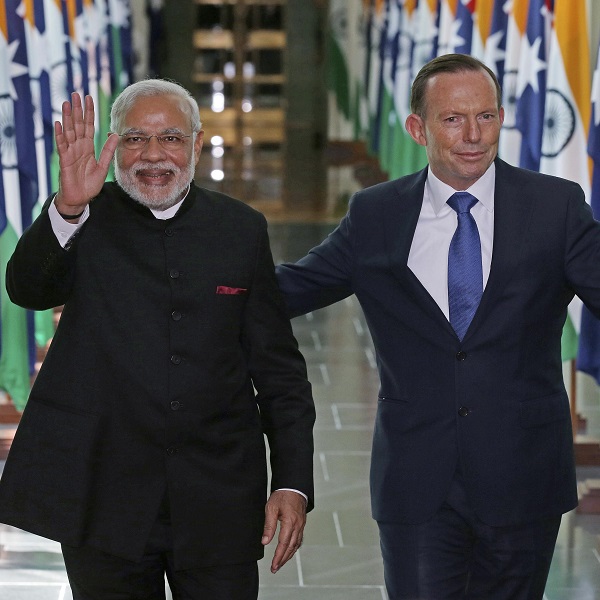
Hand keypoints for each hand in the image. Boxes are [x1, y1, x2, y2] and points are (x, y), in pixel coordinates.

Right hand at [54, 93, 118, 214]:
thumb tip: (115, 135)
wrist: (80, 199)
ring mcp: (70, 153)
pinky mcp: (64, 161)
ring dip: (67, 117)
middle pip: (77, 125)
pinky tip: (59, 124)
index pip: (88, 126)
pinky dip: (60, 135)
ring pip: (68, 132)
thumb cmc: (89, 184)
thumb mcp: (103, 166)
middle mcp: (78, 147)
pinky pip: (62, 146)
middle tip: (76, 93)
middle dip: (77, 110)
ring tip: (66, 103)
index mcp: (87, 148)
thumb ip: (108, 151)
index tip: (89, 98)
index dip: (88, 113)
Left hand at [262, 490, 306, 573]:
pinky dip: (294, 548)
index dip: (278, 556)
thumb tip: (265, 542)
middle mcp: (297, 525)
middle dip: (282, 559)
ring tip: (280, 563)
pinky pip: (299, 539)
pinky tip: (289, 552)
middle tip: (275, 568)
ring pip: (296, 545)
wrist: (294, 486)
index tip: (273, 565)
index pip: (283, 544)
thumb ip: (268, 526)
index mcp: (290, 522)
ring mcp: (301, 525)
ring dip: (288, 556)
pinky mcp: (302, 524)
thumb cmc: (282, 496)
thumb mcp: (271, 508)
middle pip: (290, 547)